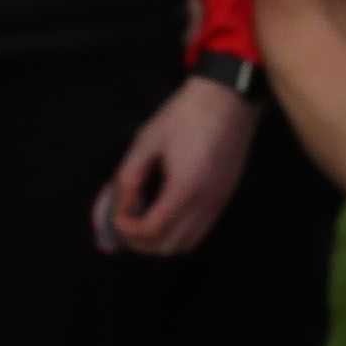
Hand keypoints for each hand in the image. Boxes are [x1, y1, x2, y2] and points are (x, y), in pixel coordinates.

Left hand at [103, 75, 258, 255]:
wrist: (228, 99)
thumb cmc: (184, 115)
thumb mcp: (146, 140)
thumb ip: (128, 177)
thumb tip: (119, 207)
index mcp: (185, 187)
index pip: (152, 230)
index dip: (127, 230)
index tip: (116, 215)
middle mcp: (206, 203)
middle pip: (168, 247)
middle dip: (139, 242)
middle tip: (124, 222)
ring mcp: (219, 203)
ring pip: (186, 244)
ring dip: (159, 242)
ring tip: (142, 220)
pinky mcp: (224, 198)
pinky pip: (199, 231)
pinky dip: (177, 233)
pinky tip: (164, 212)